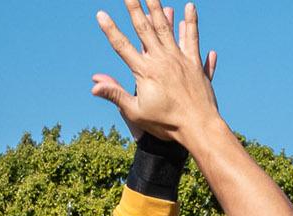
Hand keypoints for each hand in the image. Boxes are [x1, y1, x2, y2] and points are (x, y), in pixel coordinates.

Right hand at [92, 0, 220, 143]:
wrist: (199, 128)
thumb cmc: (166, 124)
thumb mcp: (136, 112)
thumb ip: (115, 95)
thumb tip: (93, 86)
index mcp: (145, 71)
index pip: (122, 46)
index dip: (110, 29)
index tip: (101, 14)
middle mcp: (162, 61)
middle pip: (145, 29)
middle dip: (134, 9)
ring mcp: (180, 60)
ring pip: (167, 29)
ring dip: (159, 9)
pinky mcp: (195, 64)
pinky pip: (193, 38)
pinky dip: (191, 23)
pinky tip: (190, 7)